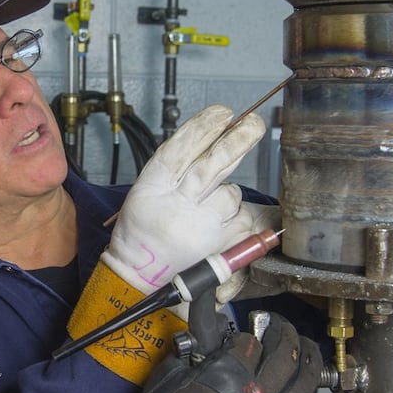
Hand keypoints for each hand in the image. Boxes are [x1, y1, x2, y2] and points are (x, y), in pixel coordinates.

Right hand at [105, 104, 267, 304]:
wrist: (139, 280)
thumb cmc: (142, 234)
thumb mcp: (144, 195)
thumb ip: (174, 171)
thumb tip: (214, 139)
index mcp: (150, 190)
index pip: (179, 149)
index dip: (203, 127)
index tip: (223, 112)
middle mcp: (175, 207)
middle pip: (211, 164)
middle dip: (237, 140)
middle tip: (253, 123)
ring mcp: (199, 228)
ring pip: (230, 193)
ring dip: (227, 195)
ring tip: (207, 211)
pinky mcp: (218, 247)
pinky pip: (239, 220)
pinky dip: (234, 218)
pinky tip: (216, 227)